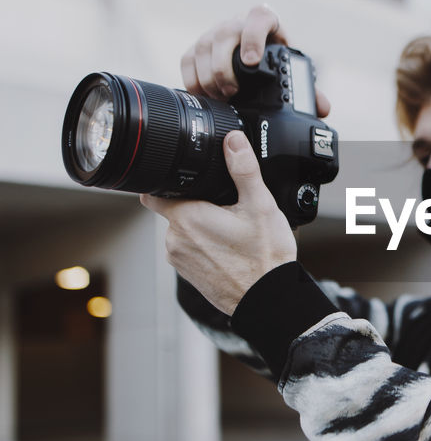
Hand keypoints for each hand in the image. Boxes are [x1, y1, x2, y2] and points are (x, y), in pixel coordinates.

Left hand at [140, 131, 297, 315]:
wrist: (268, 300)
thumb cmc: (264, 259)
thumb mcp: (260, 206)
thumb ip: (244, 169)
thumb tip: (233, 140)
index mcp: (187, 217)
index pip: (153, 193)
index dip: (165, 181)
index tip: (183, 179)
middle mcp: (175, 240)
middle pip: (174, 209)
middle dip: (195, 204)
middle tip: (227, 210)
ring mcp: (179, 260)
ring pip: (183, 230)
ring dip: (200, 226)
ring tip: (231, 233)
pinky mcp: (187, 275)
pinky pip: (190, 250)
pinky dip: (204, 246)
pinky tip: (229, 250)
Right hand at [180, 4, 330, 114]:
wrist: (253, 52)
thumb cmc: (274, 60)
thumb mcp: (290, 69)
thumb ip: (307, 88)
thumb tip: (322, 108)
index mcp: (265, 23)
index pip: (259, 17)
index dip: (253, 37)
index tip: (251, 62)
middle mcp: (237, 23)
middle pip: (224, 35)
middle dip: (224, 68)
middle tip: (233, 92)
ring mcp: (214, 33)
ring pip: (202, 48)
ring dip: (209, 77)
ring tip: (221, 97)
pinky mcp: (197, 46)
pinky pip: (187, 59)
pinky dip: (193, 80)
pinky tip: (204, 95)